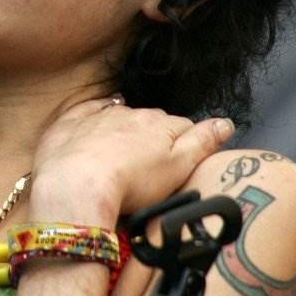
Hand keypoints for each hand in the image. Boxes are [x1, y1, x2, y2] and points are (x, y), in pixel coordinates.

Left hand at [28, 97, 234, 225]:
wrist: (77, 184)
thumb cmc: (131, 182)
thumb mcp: (179, 167)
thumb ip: (203, 143)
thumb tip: (225, 122)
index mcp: (159, 124)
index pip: (183, 127)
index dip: (187, 143)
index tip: (185, 160)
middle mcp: (130, 112)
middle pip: (151, 121)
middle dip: (155, 136)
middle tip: (153, 164)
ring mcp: (97, 116)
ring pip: (119, 115)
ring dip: (125, 127)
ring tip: (126, 151)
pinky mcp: (70, 124)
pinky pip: (86, 111)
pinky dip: (93, 115)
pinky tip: (95, 120)